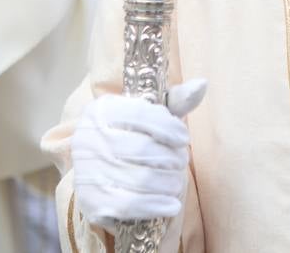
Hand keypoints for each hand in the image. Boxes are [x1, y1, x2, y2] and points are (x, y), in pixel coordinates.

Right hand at [72, 79, 207, 228]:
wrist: (100, 171)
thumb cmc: (132, 136)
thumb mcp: (150, 114)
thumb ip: (176, 100)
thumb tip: (202, 84)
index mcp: (102, 110)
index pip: (141, 115)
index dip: (169, 128)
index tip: (183, 139)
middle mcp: (88, 138)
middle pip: (143, 150)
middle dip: (171, 158)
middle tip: (180, 163)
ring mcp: (87, 172)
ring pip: (140, 179)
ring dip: (168, 183)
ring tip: (175, 182)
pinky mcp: (91, 202)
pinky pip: (130, 206)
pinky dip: (157, 205)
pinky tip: (171, 204)